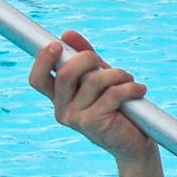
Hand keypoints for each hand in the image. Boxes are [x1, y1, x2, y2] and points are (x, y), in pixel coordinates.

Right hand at [30, 29, 153, 162]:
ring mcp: (76, 118)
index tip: (56, 45)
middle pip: (66, 74)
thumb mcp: (100, 77)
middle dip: (88, 59)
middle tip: (103, 62)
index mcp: (59, 97)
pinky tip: (139, 90)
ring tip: (129, 80)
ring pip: (94, 81)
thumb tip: (67, 34)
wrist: (135, 142)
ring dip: (117, 74)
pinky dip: (130, 87)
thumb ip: (83, 56)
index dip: (42, 60)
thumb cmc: (117, 105)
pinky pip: (112, 94)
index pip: (37, 79)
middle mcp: (62, 109)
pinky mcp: (94, 124)